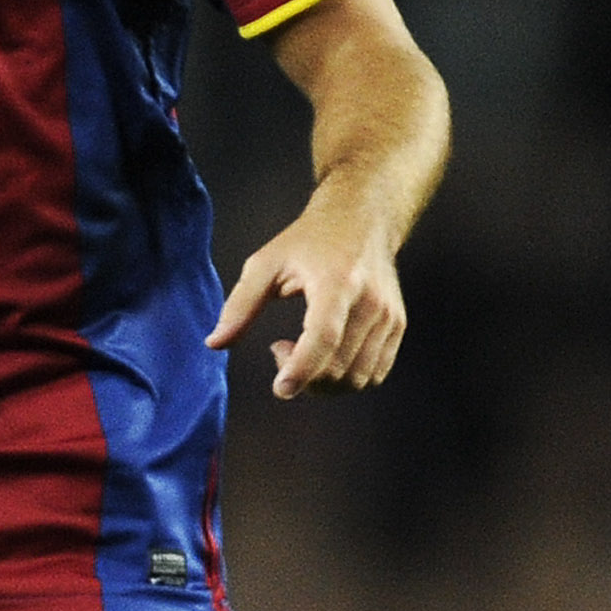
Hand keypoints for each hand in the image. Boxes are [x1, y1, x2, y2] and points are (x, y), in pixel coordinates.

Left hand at [205, 183, 406, 398]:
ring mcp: (388, 316)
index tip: (281, 388)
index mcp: (337, 282)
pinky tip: (326, 354)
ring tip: (302, 349)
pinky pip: (373, 375)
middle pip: (338, 366)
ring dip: (322, 381)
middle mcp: (370, 301)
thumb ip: (240, 305)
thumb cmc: (309, 241)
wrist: (363, 221)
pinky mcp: (396, 327)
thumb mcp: (266, 263)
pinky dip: (344, 379)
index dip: (302, 368)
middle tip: (280, 348)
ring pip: (356, 378)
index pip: (324, 336)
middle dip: (302, 375)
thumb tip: (214, 344)